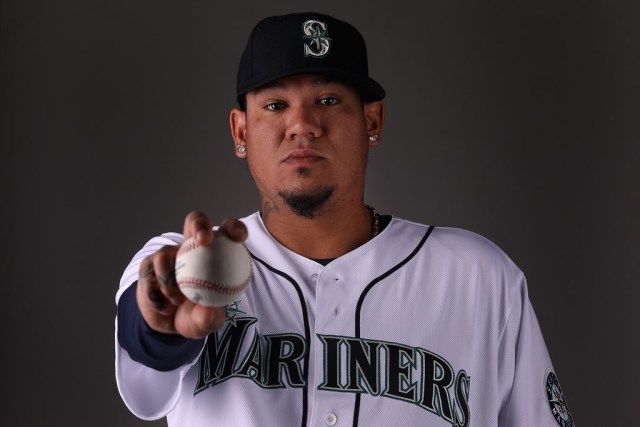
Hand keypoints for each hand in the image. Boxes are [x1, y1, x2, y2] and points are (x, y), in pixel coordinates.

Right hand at [136, 211, 247, 338]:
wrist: (168, 326)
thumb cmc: (195, 316)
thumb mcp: (205, 322)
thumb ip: (208, 318)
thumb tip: (208, 311)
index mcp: (214, 253)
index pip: (227, 232)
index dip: (234, 228)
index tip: (238, 237)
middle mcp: (191, 247)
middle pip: (195, 221)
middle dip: (200, 225)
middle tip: (203, 241)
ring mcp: (168, 253)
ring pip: (165, 255)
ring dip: (170, 281)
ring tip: (177, 301)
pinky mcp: (149, 264)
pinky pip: (150, 274)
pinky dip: (157, 294)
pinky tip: (164, 308)